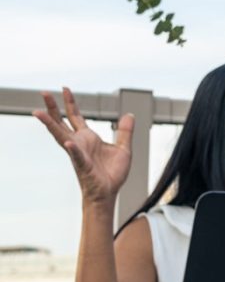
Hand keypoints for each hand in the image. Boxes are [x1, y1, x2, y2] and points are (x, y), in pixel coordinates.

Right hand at [35, 87, 132, 207]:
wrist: (109, 193)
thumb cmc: (112, 174)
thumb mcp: (124, 149)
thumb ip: (125, 132)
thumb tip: (129, 115)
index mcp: (88, 138)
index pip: (75, 116)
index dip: (70, 103)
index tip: (64, 89)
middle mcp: (78, 143)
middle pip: (61, 121)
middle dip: (52, 107)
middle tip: (44, 92)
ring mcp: (78, 153)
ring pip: (60, 136)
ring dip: (50, 124)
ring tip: (38, 113)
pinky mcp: (83, 165)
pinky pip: (77, 156)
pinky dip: (73, 150)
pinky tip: (68, 143)